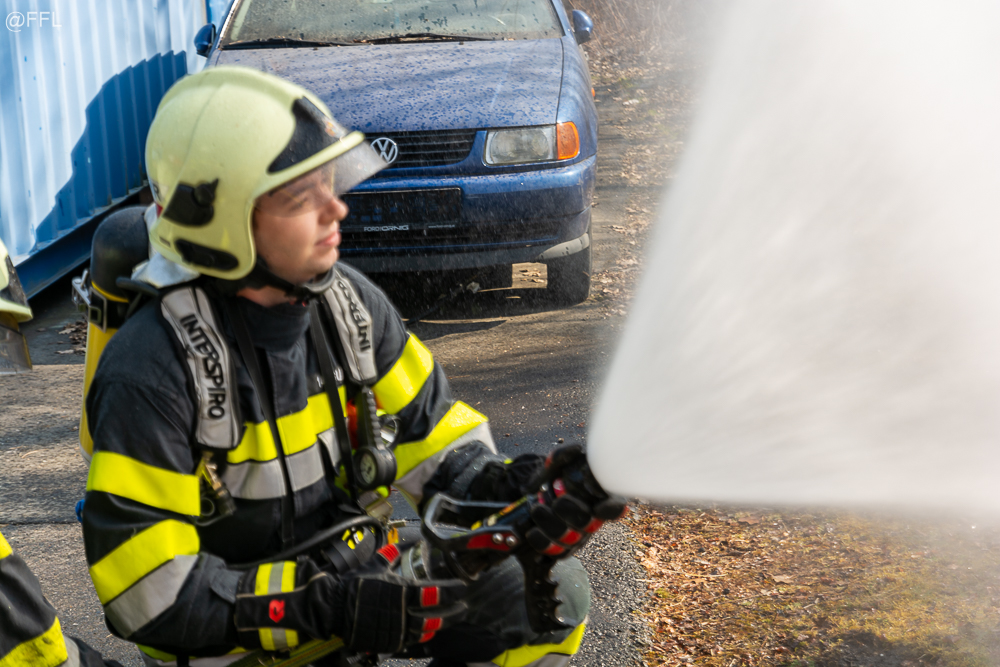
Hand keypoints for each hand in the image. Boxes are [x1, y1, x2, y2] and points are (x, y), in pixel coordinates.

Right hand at [339, 543, 467, 653]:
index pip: (436, 594)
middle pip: (436, 617)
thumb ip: (394, 552)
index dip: (452, 591)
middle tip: (463, 608)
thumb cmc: (355, 584)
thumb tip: (409, 543)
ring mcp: (397, 631)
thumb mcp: (376, 563)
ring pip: (425, 631)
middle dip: (453, 613)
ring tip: (447, 619)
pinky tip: (427, 630)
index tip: (462, 588)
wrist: (334, 607)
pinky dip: (421, 635)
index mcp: (402, 592)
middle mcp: (403, 613)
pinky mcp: (389, 642)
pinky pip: (411, 641)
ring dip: (438, 625)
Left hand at [524, 444, 628, 556]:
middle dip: (572, 513)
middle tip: (557, 501)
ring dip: (552, 526)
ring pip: (571, 539)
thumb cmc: (554, 476)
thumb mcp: (558, 462)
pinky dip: (543, 542)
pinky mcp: (563, 547)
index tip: (600, 506)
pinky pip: (556, 552)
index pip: (615, 507)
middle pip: (588, 524)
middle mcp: (592, 519)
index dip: (611, 509)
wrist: (535, 492)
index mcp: (599, 497)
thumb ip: (564, 454)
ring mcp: (579, 535)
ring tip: (537, 510)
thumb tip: (576, 449)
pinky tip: (532, 531)